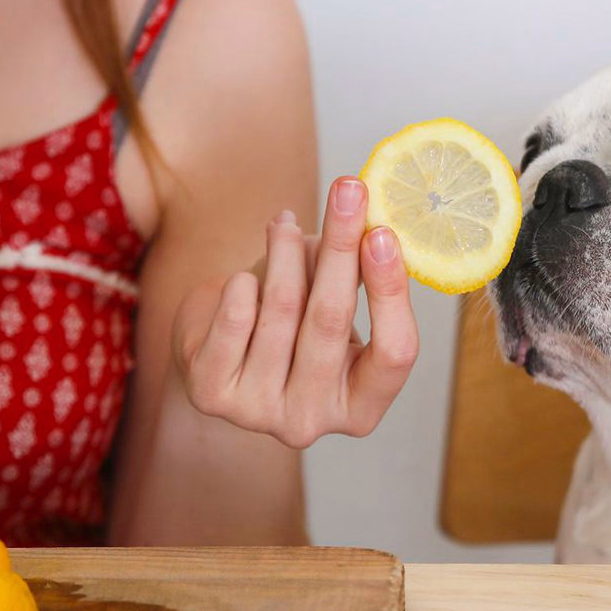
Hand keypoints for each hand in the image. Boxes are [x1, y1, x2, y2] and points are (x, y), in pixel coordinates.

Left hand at [172, 176, 418, 447]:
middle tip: (348, 190)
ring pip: (282, 310)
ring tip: (286, 224)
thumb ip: (353, 271)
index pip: (396, 353)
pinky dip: (243, 284)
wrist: (218, 352)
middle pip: (333, 322)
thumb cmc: (292, 324)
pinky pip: (236, 318)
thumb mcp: (332, 302)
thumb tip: (363, 218)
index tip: (383, 234)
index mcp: (361, 407)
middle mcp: (315, 420)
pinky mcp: (214, 394)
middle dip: (341, 247)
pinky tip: (245, 277)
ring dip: (286, 252)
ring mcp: (262, 414)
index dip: (391, 293)